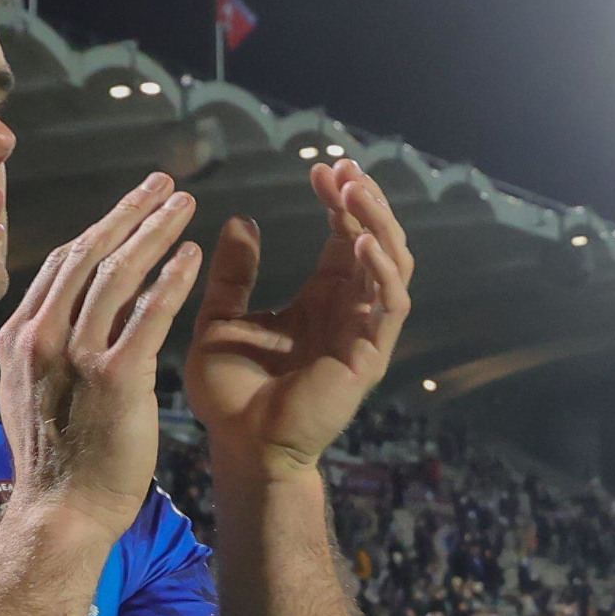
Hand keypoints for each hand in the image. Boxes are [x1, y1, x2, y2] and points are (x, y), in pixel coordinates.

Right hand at [0, 172, 203, 539]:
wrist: (59, 514)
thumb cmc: (54, 463)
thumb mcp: (28, 393)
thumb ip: (42, 351)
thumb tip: (57, 318)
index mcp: (21, 338)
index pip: (61, 266)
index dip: (99, 229)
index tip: (128, 208)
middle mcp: (42, 337)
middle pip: (88, 255)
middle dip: (128, 213)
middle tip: (162, 183)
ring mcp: (76, 356)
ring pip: (117, 274)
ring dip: (153, 231)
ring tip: (184, 203)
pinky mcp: (115, 378)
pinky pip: (147, 314)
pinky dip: (171, 279)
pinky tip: (194, 254)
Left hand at [184, 159, 414, 479]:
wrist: (240, 447)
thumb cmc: (231, 392)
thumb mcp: (221, 318)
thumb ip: (234, 273)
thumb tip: (241, 219)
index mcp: (319, 300)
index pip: (342, 237)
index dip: (337, 201)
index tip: (319, 169)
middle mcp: (348, 311)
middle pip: (376, 242)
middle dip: (364, 202)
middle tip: (343, 168)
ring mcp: (363, 332)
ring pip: (393, 265)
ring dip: (378, 224)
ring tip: (354, 190)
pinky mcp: (369, 356)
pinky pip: (390, 305)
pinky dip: (381, 270)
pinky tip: (361, 241)